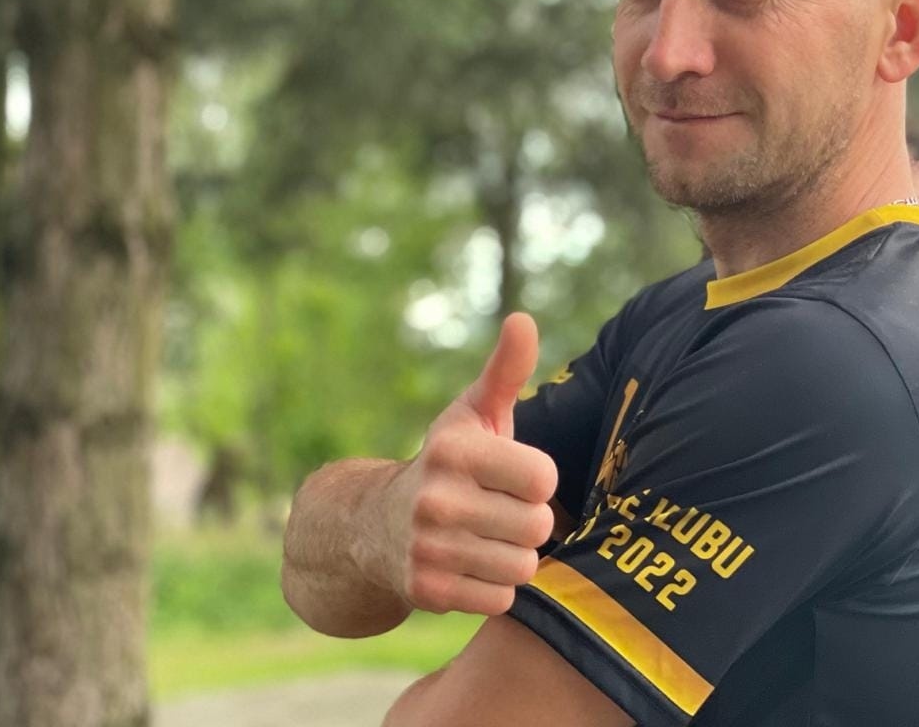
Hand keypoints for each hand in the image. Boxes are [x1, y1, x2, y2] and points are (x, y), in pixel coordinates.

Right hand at [385, 312, 558, 616]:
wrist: (375, 526)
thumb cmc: (448, 463)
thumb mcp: (473, 413)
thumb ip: (506, 371)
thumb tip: (524, 320)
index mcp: (455, 451)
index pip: (543, 478)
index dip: (536, 479)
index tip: (511, 475)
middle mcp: (436, 500)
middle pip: (538, 527)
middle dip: (528, 521)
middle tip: (499, 510)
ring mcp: (428, 549)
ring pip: (523, 567)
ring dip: (513, 556)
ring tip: (486, 537)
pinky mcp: (427, 592)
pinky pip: (500, 599)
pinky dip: (493, 588)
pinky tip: (471, 566)